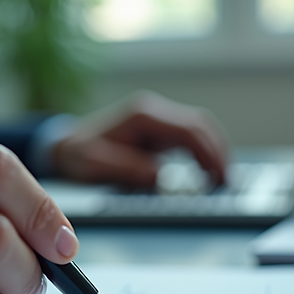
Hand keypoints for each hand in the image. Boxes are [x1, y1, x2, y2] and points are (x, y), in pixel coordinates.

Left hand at [52, 91, 228, 187]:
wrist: (66, 147)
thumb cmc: (78, 156)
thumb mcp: (96, 165)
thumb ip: (128, 169)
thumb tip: (161, 176)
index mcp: (143, 116)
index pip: (188, 130)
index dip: (208, 153)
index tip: (218, 176)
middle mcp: (154, 112)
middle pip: (200, 126)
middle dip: (218, 152)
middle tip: (227, 181)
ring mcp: (158, 120)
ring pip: (199, 130)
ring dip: (214, 152)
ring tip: (222, 179)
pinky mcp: (160, 131)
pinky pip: (190, 139)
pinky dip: (203, 154)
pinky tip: (208, 172)